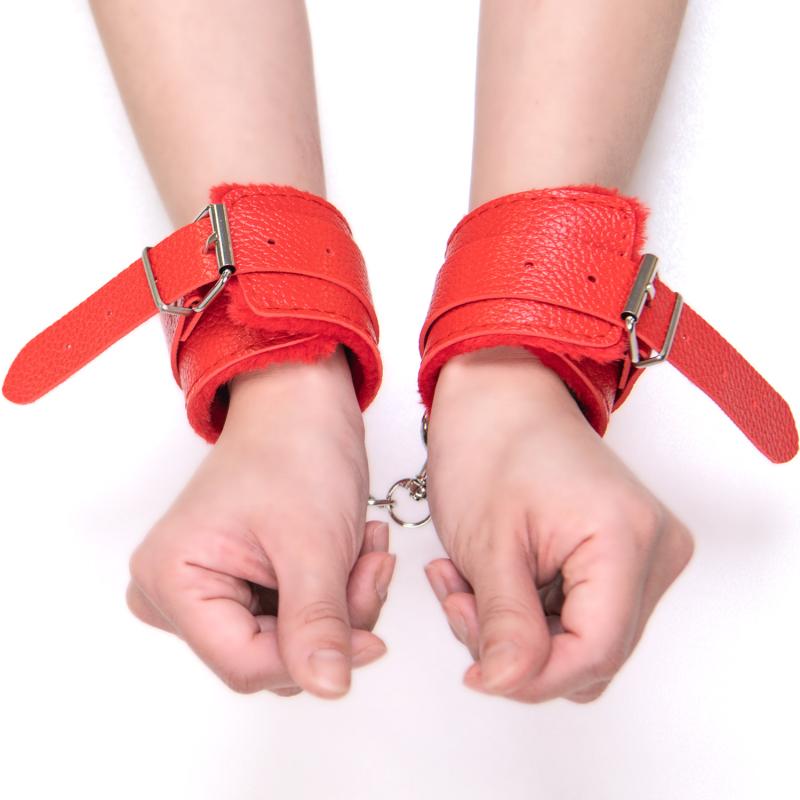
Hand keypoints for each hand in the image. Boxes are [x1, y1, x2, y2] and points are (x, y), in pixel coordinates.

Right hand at [126, 346, 395, 697]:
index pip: (245, 664)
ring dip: (341, 601)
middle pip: (268, 655)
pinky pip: (293, 616)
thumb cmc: (295, 449)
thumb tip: (329, 689)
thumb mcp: (312, 543)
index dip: (312, 659)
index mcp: (171, 579)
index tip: (371, 642)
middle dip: (333, 618)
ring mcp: (207, 588)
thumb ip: (318, 623)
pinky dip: (335, 589)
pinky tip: (355, 547)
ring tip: (366, 545)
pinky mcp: (239, 582)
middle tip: (370, 564)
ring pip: (288, 640)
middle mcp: (175, 592)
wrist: (302, 403)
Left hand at [423, 346, 693, 702]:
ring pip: (583, 640)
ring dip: (519, 630)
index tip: (479, 673)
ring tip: (469, 582)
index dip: (531, 677)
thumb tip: (507, 685)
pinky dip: (531, 611)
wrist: (501, 398)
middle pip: (591, 653)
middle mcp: (655, 549)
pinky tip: (495, 576)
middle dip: (517, 648)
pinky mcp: (626, 557)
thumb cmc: (491, 444)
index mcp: (627, 539)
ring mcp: (646, 553)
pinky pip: (582, 614)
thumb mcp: (488, 543)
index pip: (594, 653)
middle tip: (460, 603)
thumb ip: (503, 623)